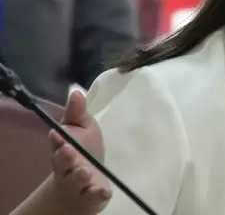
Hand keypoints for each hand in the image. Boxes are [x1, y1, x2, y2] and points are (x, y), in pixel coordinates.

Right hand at [48, 91, 110, 213]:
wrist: (83, 185)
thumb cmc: (83, 151)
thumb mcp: (82, 128)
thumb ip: (77, 113)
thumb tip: (76, 92)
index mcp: (62, 148)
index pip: (57, 143)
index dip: (57, 139)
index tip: (58, 134)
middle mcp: (66, 167)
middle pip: (62, 163)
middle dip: (64, 157)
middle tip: (68, 150)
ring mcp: (77, 183)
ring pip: (75, 181)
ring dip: (79, 176)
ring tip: (84, 172)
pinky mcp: (90, 196)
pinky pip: (93, 196)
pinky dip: (97, 195)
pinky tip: (104, 192)